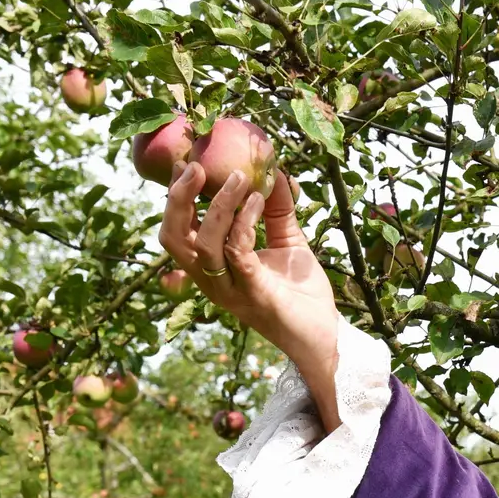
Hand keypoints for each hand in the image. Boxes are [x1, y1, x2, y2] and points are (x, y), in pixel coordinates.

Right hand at [158, 162, 342, 428]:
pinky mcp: (254, 293)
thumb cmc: (302, 292)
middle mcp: (212, 280)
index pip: (177, 231)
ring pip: (202, 245)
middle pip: (173, 239)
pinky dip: (245, 222)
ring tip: (242, 178)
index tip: (187, 162)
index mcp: (211, 267)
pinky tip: (260, 201)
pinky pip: (238, 252)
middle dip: (178, 200)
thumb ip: (278, 210)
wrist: (324, 335)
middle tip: (197, 167)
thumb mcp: (288, 242)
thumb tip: (276, 170)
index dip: (175, 198)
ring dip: (218, 206)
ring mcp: (231, 289)